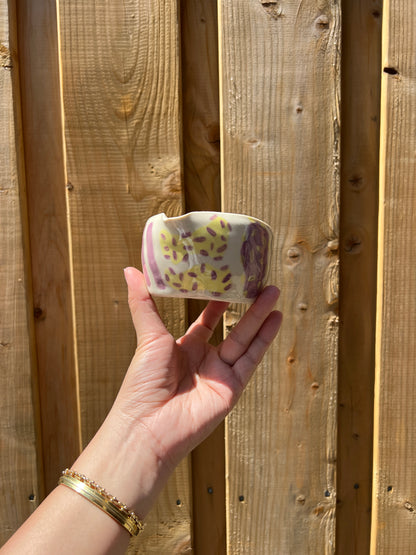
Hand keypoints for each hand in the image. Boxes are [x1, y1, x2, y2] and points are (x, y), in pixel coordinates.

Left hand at [114, 267, 281, 470]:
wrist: (148, 426)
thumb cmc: (142, 383)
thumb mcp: (148, 337)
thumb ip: (144, 303)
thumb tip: (131, 269)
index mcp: (183, 349)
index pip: (206, 322)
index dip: (217, 303)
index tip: (229, 280)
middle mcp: (204, 360)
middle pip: (231, 328)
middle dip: (247, 306)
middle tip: (260, 282)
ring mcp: (219, 374)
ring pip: (244, 339)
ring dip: (260, 317)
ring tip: (273, 292)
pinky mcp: (232, 388)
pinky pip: (251, 359)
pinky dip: (264, 339)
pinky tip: (275, 318)